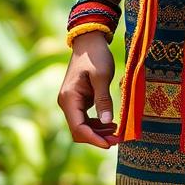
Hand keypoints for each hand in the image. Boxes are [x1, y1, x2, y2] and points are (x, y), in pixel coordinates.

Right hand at [57, 32, 117, 148]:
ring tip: (117, 132)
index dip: (93, 139)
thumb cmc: (96, 56)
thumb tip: (107, 122)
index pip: (78, 128)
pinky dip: (97, 122)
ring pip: (83, 124)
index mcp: (69, 99)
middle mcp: (67, 103)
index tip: (109, 144)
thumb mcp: (102, 76)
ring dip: (99, 131)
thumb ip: (103, 99)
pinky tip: (111, 123)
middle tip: (118, 139)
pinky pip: (86, 116)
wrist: (89, 40)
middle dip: (97, 137)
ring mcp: (72, 102)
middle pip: (79, 130)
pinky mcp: (79, 99)